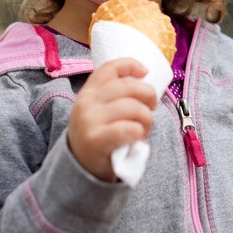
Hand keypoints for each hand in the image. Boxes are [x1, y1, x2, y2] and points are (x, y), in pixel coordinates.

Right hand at [68, 58, 156, 181]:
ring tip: (145, 128)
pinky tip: (138, 139)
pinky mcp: (96, 140)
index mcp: (88, 91)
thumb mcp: (98, 110)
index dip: (130, 64)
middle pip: (128, 86)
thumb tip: (144, 78)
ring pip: (132, 107)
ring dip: (147, 118)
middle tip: (152, 108)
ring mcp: (90, 120)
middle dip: (148, 95)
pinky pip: (130, 129)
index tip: (145, 72)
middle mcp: (87, 102)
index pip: (110, 68)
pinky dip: (140, 133)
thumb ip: (113, 95)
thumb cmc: (98, 135)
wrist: (80, 168)